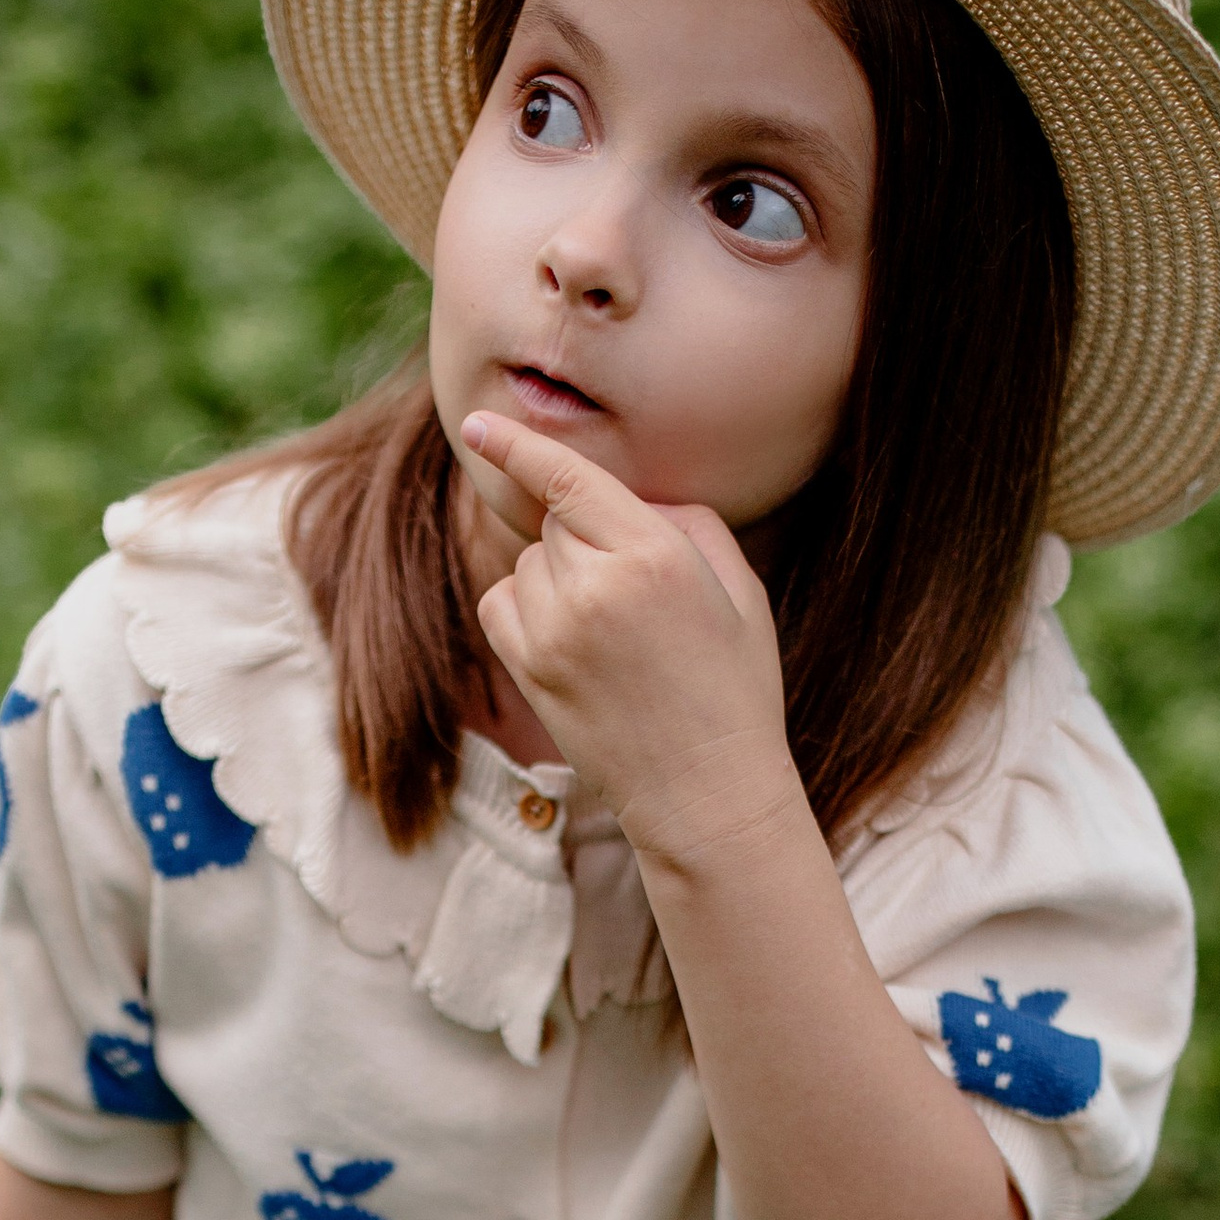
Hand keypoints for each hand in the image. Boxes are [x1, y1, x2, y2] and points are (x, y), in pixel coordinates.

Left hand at [459, 413, 798, 866]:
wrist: (707, 795)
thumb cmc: (735, 689)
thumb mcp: (741, 592)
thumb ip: (686, 524)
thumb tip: (631, 498)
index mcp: (657, 555)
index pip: (570, 480)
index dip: (519, 446)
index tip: (478, 423)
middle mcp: (598, 585)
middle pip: (555, 521)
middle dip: (584, 536)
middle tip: (634, 597)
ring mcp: (555, 631)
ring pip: (528, 562)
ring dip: (557, 576)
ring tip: (611, 632)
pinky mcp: (529, 670)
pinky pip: (500, 603)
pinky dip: (525, 608)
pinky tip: (571, 642)